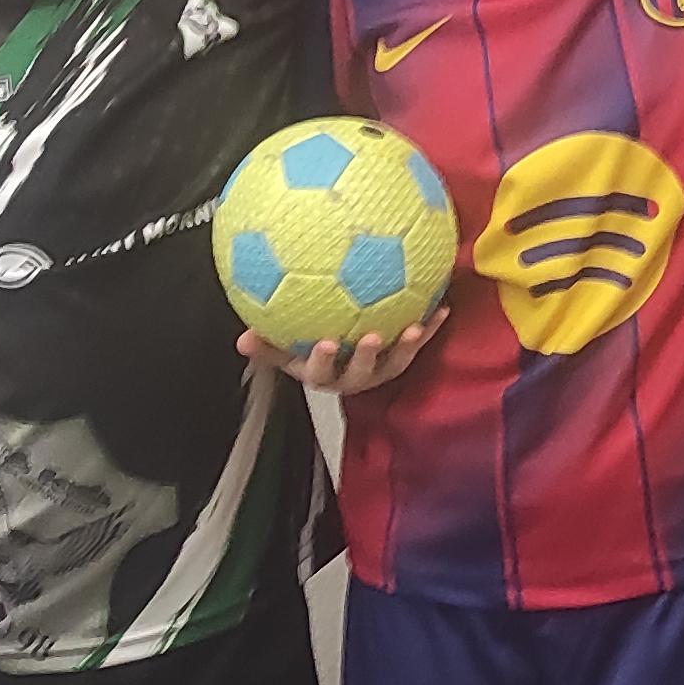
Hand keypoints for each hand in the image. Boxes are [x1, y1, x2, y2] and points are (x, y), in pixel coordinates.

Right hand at [238, 313, 445, 396]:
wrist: (339, 362)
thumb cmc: (305, 350)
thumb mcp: (282, 350)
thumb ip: (266, 345)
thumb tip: (241, 340)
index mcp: (322, 375)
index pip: (318, 372)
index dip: (322, 360)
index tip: (325, 342)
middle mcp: (352, 378)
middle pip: (360, 373)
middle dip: (366, 356)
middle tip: (371, 336)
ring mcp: (378, 372)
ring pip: (393, 364)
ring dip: (406, 346)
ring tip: (415, 327)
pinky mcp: (398, 360)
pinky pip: (415, 346)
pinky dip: (429, 329)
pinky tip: (442, 306)